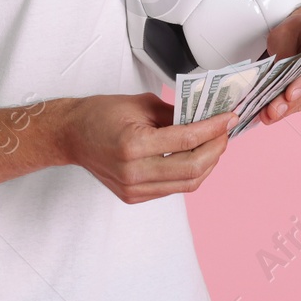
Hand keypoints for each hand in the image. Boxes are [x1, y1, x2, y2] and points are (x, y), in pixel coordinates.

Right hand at [60, 93, 232, 203]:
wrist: (71, 135)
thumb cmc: (100, 115)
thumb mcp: (141, 104)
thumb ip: (175, 114)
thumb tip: (205, 117)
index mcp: (134, 145)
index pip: (187, 140)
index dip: (214, 129)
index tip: (229, 119)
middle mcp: (134, 172)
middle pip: (192, 168)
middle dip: (216, 149)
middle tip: (226, 132)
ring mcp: (133, 188)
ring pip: (186, 184)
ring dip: (207, 164)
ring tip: (215, 144)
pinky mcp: (134, 196)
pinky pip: (172, 189)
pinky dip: (190, 173)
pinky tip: (196, 157)